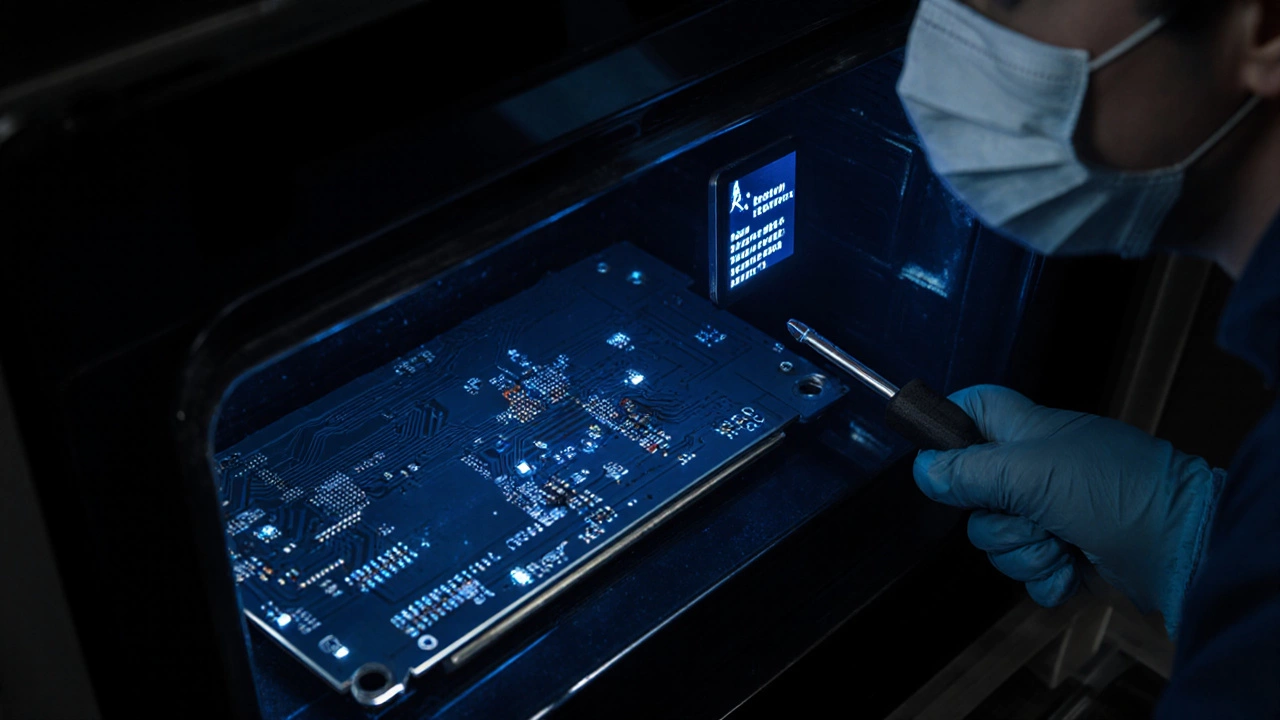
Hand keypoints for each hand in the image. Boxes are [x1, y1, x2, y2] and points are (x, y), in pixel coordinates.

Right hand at [912, 385, 1224, 634]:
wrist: (1181, 545)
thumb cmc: (1115, 489)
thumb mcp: (1031, 471)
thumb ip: (970, 470)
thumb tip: (922, 470)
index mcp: (1026, 432)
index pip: (972, 409)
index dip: (949, 424)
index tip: (939, 454)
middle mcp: (1033, 470)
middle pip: (971, 492)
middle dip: (994, 519)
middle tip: (1027, 514)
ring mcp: (1049, 514)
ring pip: (995, 538)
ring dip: (1024, 551)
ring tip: (1061, 544)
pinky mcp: (1064, 555)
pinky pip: (1025, 572)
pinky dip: (1045, 577)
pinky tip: (1071, 569)